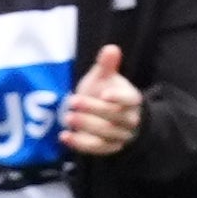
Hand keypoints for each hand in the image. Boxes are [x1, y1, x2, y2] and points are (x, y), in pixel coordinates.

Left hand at [58, 42, 143, 156]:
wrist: (107, 116)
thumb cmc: (105, 92)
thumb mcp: (105, 77)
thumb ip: (107, 65)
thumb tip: (111, 48)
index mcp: (132, 100)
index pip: (130, 100)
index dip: (118, 98)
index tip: (104, 94)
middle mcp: (130, 119)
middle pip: (115, 117)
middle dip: (93, 109)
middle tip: (72, 102)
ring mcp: (120, 136)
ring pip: (106, 134)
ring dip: (85, 126)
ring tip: (67, 117)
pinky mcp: (109, 148)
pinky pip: (97, 149)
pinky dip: (80, 144)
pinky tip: (64, 136)